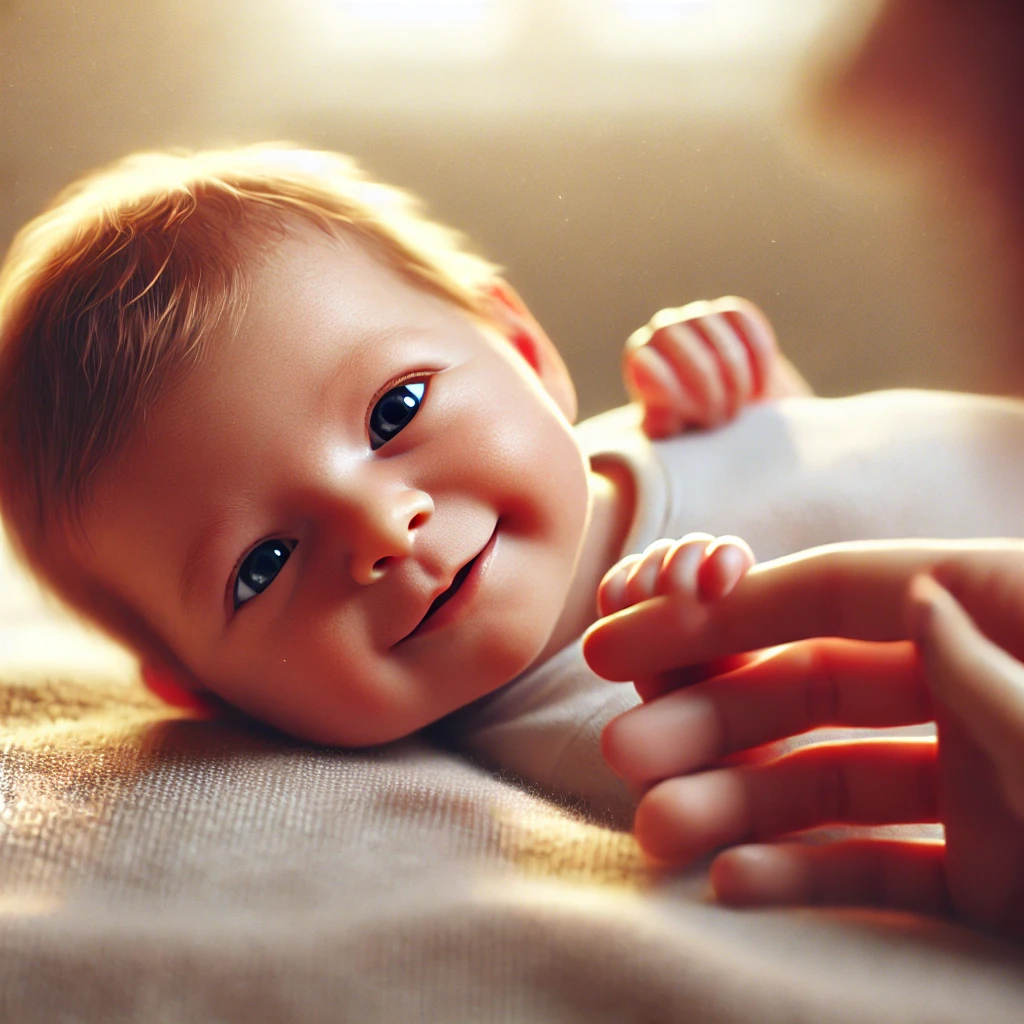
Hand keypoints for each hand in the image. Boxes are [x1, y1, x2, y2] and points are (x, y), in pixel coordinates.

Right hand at [583, 540, 1023, 936]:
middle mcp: (969, 687)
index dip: (718, 615)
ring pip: (829, 779)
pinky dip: (805, 873)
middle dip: (706, 717)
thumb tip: (913, 595)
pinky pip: (881, 864)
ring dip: (736, 800)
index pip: (828, 595)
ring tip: (657, 828)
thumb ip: (989, 671)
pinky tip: (733, 881)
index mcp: (996, 613)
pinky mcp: (988, 870)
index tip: (615, 640)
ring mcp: (976, 781)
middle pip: (810, 686)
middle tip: (622, 749)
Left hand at [622, 296, 809, 437]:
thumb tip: (662, 407)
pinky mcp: (731, 313)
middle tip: (722, 420)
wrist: (734, 419)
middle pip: (676, 340)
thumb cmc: (694, 433)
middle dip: (705, 385)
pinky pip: (742, 319)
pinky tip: (760, 388)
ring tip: (740, 409)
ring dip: (735, 376)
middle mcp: (663, 331)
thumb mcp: (673, 439)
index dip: (672, 392)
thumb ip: (661, 425)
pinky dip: (757, 354)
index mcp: (640, 359)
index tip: (695, 420)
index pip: (645, 360)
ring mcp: (697, 317)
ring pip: (715, 332)